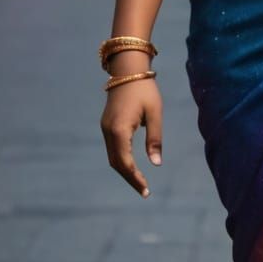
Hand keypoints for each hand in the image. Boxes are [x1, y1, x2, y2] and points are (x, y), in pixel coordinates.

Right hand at [102, 77, 162, 197]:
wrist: (127, 70)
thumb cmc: (145, 90)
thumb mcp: (155, 114)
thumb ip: (155, 139)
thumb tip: (156, 164)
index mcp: (120, 130)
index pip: (125, 162)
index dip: (135, 178)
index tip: (146, 191)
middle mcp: (108, 131)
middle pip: (117, 163)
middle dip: (130, 178)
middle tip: (144, 191)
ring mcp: (105, 128)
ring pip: (112, 157)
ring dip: (125, 171)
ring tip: (139, 182)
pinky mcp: (107, 125)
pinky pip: (112, 148)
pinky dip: (121, 160)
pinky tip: (132, 166)